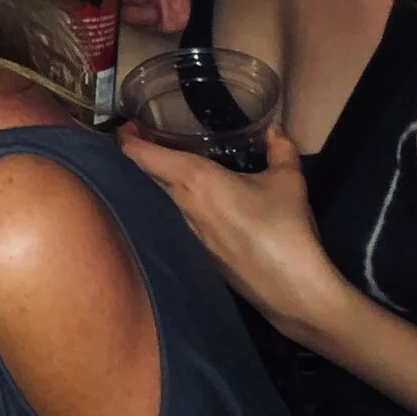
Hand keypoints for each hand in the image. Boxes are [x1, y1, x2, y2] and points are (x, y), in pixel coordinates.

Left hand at [119, 123, 345, 336]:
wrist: (291, 289)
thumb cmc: (284, 226)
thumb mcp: (287, 180)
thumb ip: (280, 149)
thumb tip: (275, 130)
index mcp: (195, 181)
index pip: (145, 157)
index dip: (128, 139)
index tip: (125, 126)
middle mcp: (183, 205)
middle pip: (151, 176)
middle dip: (147, 155)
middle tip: (152, 134)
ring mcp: (189, 233)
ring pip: (168, 198)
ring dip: (167, 179)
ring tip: (179, 160)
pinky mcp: (201, 253)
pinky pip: (184, 218)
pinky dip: (185, 202)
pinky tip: (204, 199)